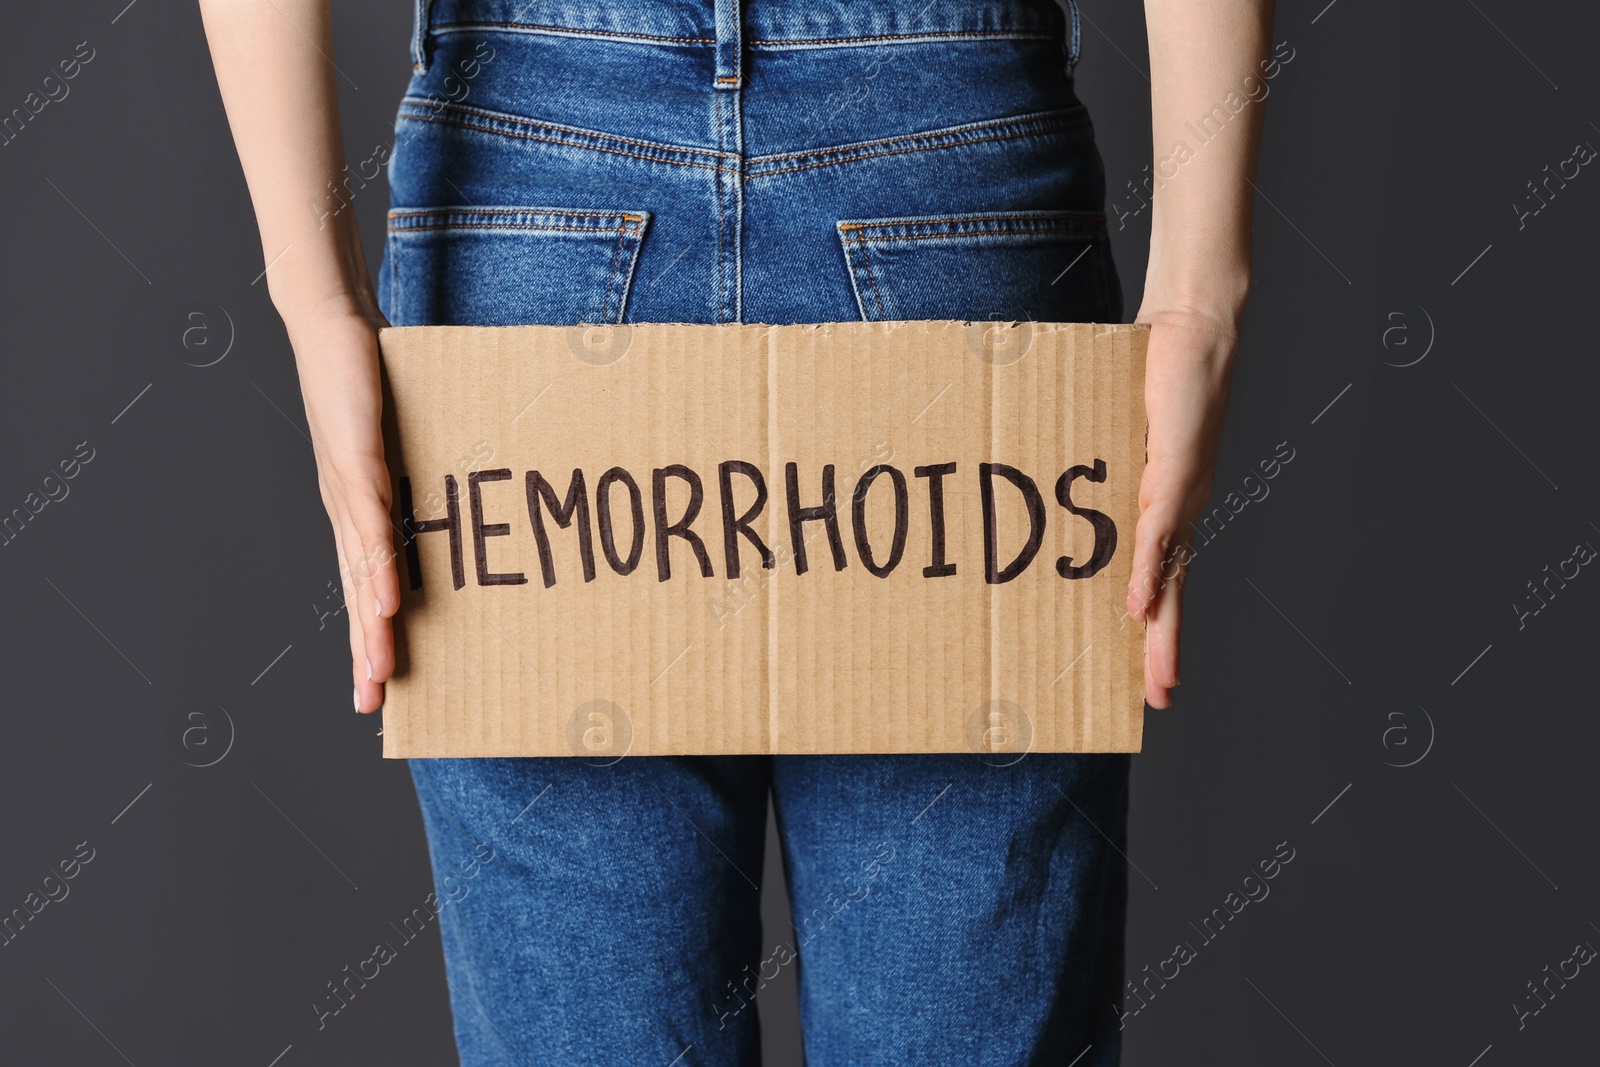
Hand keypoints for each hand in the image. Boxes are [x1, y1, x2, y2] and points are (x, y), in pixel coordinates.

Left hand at [284, 298, 397, 713]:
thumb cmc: (366, 377)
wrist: (330, 323)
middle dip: (364, 650)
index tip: (376, 684)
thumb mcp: (401, 437)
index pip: (360, 583)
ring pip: (359, 571)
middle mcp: (343, 507)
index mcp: (354, 508)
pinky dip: (375, 567)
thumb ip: (418, 468)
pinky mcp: (354, 459)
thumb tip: (457, 490)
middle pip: (354, 593)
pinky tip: (383, 602)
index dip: (366, 635)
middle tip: (372, 700)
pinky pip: (369, 525)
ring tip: (380, 668)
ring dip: (368, 625)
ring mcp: (345, 487)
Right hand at [1125, 310, 1238, 709]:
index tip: (1153, 672)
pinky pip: (1157, 535)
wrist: (1197, 324)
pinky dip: (1148, 574)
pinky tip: (1138, 607)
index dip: (1159, 627)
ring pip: (1171, 578)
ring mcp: (1183, 492)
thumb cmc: (1161, 372)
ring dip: (1162, 631)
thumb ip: (1110, 464)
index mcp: (1171, 504)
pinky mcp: (1176, 469)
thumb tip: (1070, 486)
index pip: (1166, 578)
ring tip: (1156, 677)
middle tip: (1159, 699)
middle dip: (1165, 650)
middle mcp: (1185, 507)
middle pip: (1173, 594)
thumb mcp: (1126, 432)